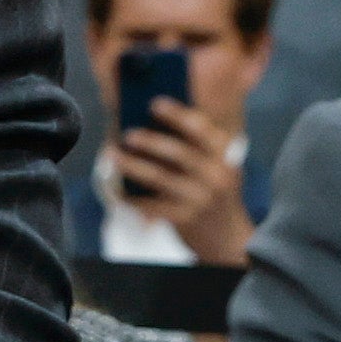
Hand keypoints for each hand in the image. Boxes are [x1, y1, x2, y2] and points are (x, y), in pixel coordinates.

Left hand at [115, 97, 250, 265]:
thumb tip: (154, 121)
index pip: (201, 129)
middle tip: (127, 133)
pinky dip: (132, 197)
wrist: (228, 237)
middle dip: (151, 141)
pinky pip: (152, 205)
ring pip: (160, 178)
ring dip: (133, 165)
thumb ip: (195, 145)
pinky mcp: (185, 219)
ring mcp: (201, 198)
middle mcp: (216, 175)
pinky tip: (118, 190)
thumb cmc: (214, 191)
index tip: (155, 103)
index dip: (177, 115)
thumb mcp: (217, 166)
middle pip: (179, 153)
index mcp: (224, 154)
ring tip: (112, 155)